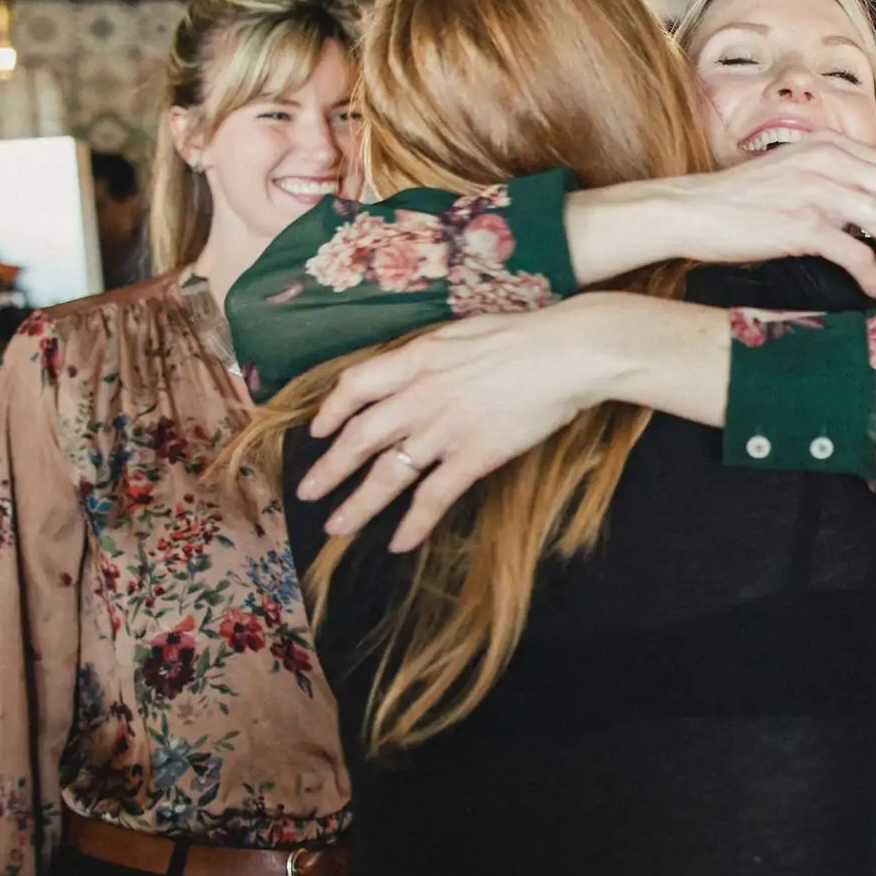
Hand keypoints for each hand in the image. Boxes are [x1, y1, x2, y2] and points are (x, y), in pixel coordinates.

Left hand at [295, 301, 619, 552]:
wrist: (566, 352)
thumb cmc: (524, 336)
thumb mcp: (463, 333)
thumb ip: (432, 355)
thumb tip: (417, 368)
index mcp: (417, 358)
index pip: (355, 385)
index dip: (331, 410)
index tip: (319, 430)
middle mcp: (420, 395)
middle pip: (360, 437)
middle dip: (329, 468)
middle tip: (308, 492)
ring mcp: (444, 428)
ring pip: (387, 474)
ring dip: (358, 504)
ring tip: (338, 526)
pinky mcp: (474, 456)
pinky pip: (433, 496)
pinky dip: (413, 523)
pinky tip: (399, 542)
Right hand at [568, 133, 875, 296]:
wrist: (690, 210)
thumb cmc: (741, 201)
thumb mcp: (795, 173)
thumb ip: (834, 180)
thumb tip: (875, 213)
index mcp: (831, 144)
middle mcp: (829, 159)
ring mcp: (815, 190)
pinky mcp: (801, 224)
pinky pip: (857, 253)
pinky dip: (873, 275)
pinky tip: (872, 289)